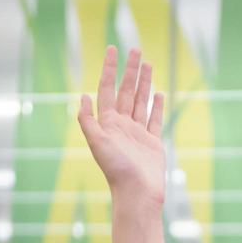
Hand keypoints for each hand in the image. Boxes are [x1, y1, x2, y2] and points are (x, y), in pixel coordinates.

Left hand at [77, 46, 165, 206]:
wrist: (137, 193)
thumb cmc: (116, 170)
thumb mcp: (96, 142)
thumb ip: (88, 120)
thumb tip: (82, 96)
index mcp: (107, 123)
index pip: (107, 89)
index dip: (109, 69)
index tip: (112, 49)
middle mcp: (122, 125)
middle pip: (126, 91)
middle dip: (130, 69)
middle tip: (136, 48)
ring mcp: (138, 133)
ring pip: (141, 101)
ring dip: (144, 82)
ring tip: (148, 63)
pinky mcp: (152, 142)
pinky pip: (154, 119)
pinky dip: (157, 105)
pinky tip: (159, 93)